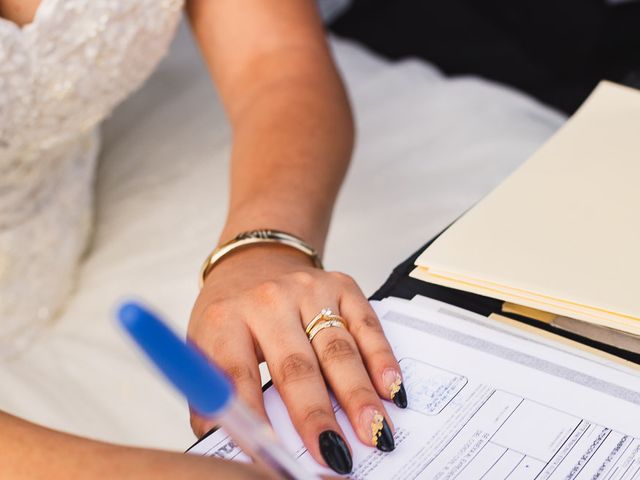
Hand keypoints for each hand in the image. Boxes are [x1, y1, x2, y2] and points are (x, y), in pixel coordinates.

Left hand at [188, 244, 406, 474]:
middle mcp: (268, 301)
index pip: (237, 376)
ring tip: (374, 431)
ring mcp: (308, 290)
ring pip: (337, 349)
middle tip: (335, 454)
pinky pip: (366, 325)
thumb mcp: (208, 347)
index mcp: (226, 320)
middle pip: (296, 366)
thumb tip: (225, 444)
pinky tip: (391, 389)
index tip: (270, 456)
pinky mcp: (340, 285)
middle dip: (317, 415)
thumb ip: (215, 393)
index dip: (253, 420)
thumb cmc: (234, 315)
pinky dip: (381, 360)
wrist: (257, 262)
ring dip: (358, 395)